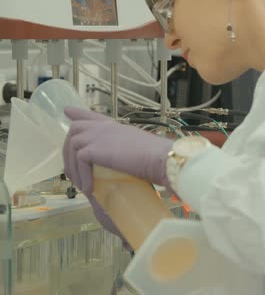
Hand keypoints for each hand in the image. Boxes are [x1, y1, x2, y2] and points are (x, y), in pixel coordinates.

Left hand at [63, 108, 172, 233]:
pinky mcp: (93, 149)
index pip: (93, 115)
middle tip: (70, 168)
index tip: (68, 111)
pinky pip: (79, 162)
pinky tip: (89, 188)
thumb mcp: (140, 149)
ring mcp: (97, 135)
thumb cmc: (158, 157)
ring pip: (72, 147)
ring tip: (81, 184)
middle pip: (76, 129)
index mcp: (116, 126)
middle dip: (69, 148)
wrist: (160, 159)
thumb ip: (129, 151)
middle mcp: (104, 127)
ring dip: (73, 167)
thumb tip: (131, 164)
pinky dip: (82, 176)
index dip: (79, 113)